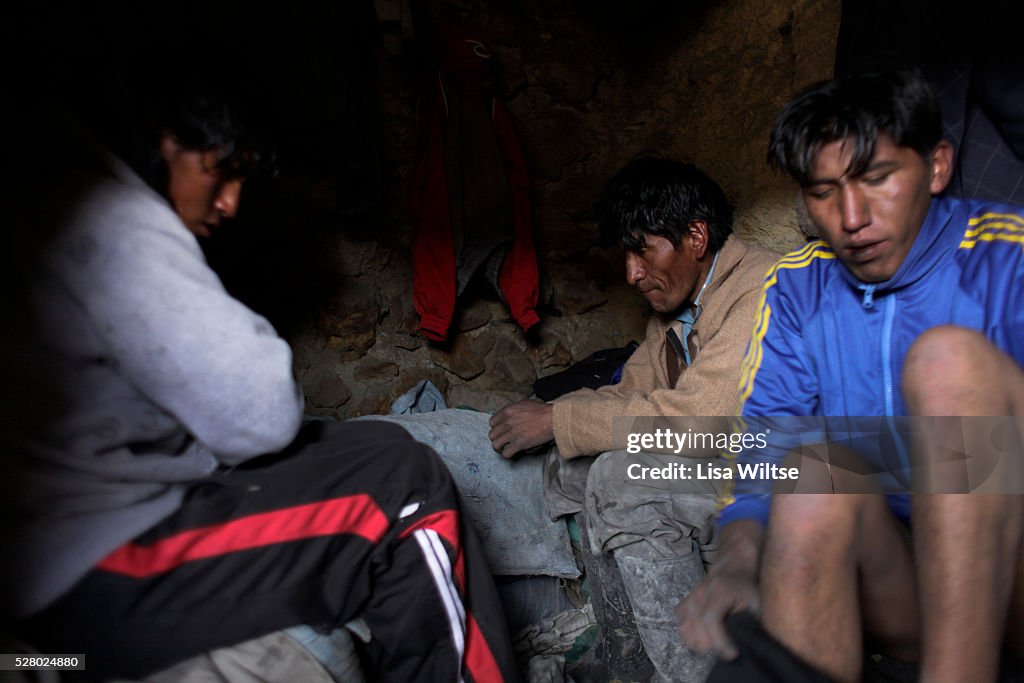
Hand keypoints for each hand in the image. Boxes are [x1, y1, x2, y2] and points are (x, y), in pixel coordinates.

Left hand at [488, 399, 553, 457]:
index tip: (501, 431)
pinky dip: (507, 454)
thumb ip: (515, 410)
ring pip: (496, 444)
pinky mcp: (519, 443)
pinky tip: (512, 453)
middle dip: (497, 438)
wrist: (552, 418)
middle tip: (503, 441)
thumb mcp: (525, 403)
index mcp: (508, 411)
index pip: (492, 422)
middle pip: (492, 434)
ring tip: (505, 448)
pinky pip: (506, 453)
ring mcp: (513, 433)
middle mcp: (507, 422)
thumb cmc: (543, 410)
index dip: (496, 428)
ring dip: (500, 447)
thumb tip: (511, 416)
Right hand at [675, 520, 762, 658]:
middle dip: (713, 645)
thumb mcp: (755, 601)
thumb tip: (748, 644)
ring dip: (701, 643)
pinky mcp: (683, 604)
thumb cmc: (747, 587)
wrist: (733, 569)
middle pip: (697, 629)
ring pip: (686, 630)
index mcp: (718, 591)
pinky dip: (691, 636)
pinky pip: (681, 627)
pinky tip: (705, 638)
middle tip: (728, 649)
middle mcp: (699, 594)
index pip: (711, 620)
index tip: (733, 654)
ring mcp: (689, 598)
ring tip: (717, 645)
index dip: (720, 641)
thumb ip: (751, 621)